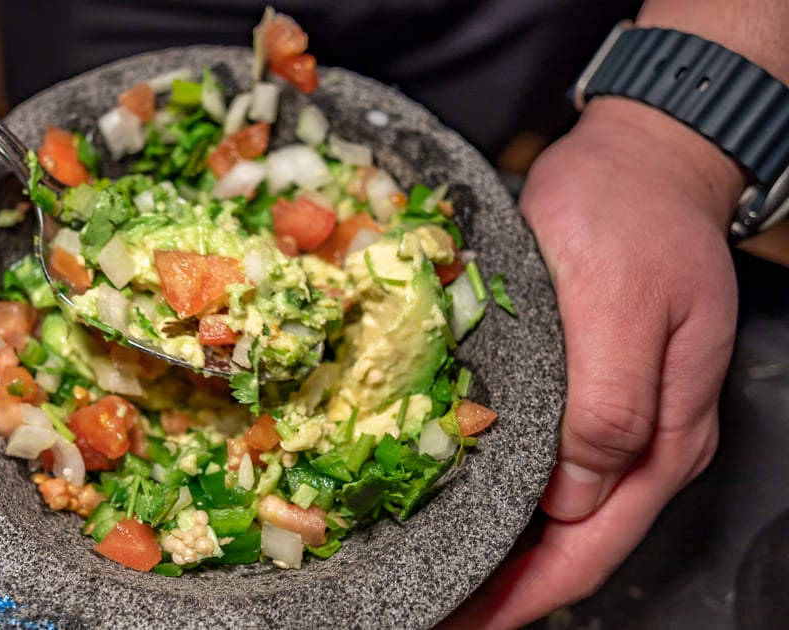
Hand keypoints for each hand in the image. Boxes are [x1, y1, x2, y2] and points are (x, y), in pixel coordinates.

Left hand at [440, 97, 744, 627]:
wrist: (644, 158)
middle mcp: (647, 443)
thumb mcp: (618, 300)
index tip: (456, 619)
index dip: (520, 595)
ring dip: (501, 554)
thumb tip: (575, 497)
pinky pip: (551, 472)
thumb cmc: (629, 216)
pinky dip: (508, 503)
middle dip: (503, 590)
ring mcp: (624, 421)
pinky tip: (463, 508)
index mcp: (661, 436)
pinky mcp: (595, 392)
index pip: (588, 548)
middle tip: (430, 612)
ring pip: (561, 518)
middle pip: (573, 547)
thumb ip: (608, 404)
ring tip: (434, 576)